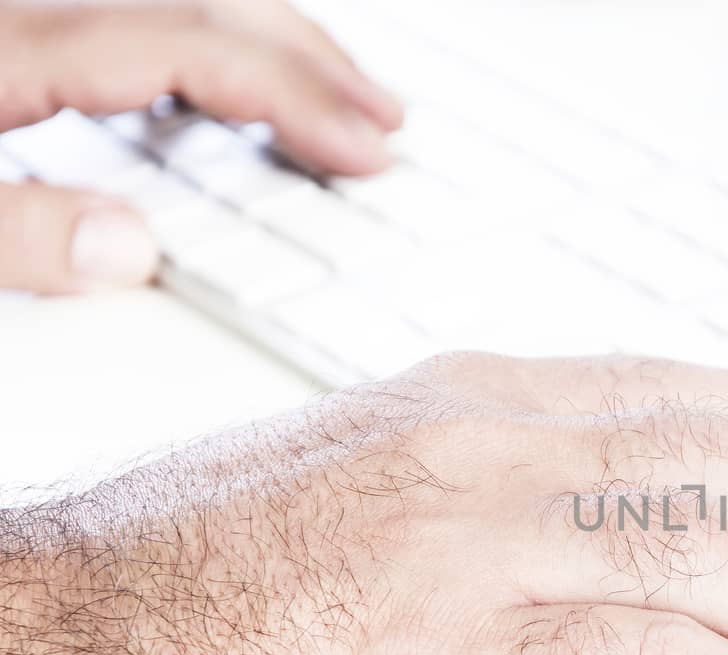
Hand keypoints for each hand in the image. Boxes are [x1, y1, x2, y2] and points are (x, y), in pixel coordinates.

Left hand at [0, 0, 400, 293]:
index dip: (294, 95)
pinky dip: (212, 56)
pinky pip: (140, 30)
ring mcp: (25, 28)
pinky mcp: (16, 49)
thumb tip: (127, 250)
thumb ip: (20, 235)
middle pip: (205, 6)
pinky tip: (228, 102)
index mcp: (12, 49)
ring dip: (271, 49)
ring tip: (334, 99)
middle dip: (311, 61)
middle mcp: (28, 21)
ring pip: (178, 8)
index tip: (362, 147)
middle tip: (384, 119)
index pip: (191, 47)